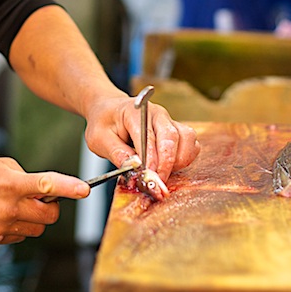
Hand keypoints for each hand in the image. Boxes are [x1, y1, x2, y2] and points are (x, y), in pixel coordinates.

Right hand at [0, 157, 89, 243]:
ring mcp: (1, 225)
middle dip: (51, 207)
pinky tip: (5, 215)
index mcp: (12, 184)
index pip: (47, 185)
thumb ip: (27, 177)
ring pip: (37, 229)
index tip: (84, 190)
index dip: (68, 188)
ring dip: (36, 219)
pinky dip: (20, 227)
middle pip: (49, 215)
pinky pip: (20, 236)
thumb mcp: (4, 165)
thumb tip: (46, 190)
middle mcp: (8, 207)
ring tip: (19, 207)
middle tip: (41, 199)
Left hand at [83, 95, 199, 182]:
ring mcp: (170, 121)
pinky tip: (169, 167)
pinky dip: (185, 159)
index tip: (149, 176)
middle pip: (173, 136)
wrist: (109, 110)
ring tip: (162, 173)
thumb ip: (116, 153)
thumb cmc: (104, 122)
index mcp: (136, 112)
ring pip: (187, 139)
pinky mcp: (177, 131)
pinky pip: (191, 144)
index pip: (149, 136)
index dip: (151, 159)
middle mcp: (157, 114)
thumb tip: (134, 167)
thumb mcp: (99, 138)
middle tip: (157, 181)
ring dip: (179, 161)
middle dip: (167, 163)